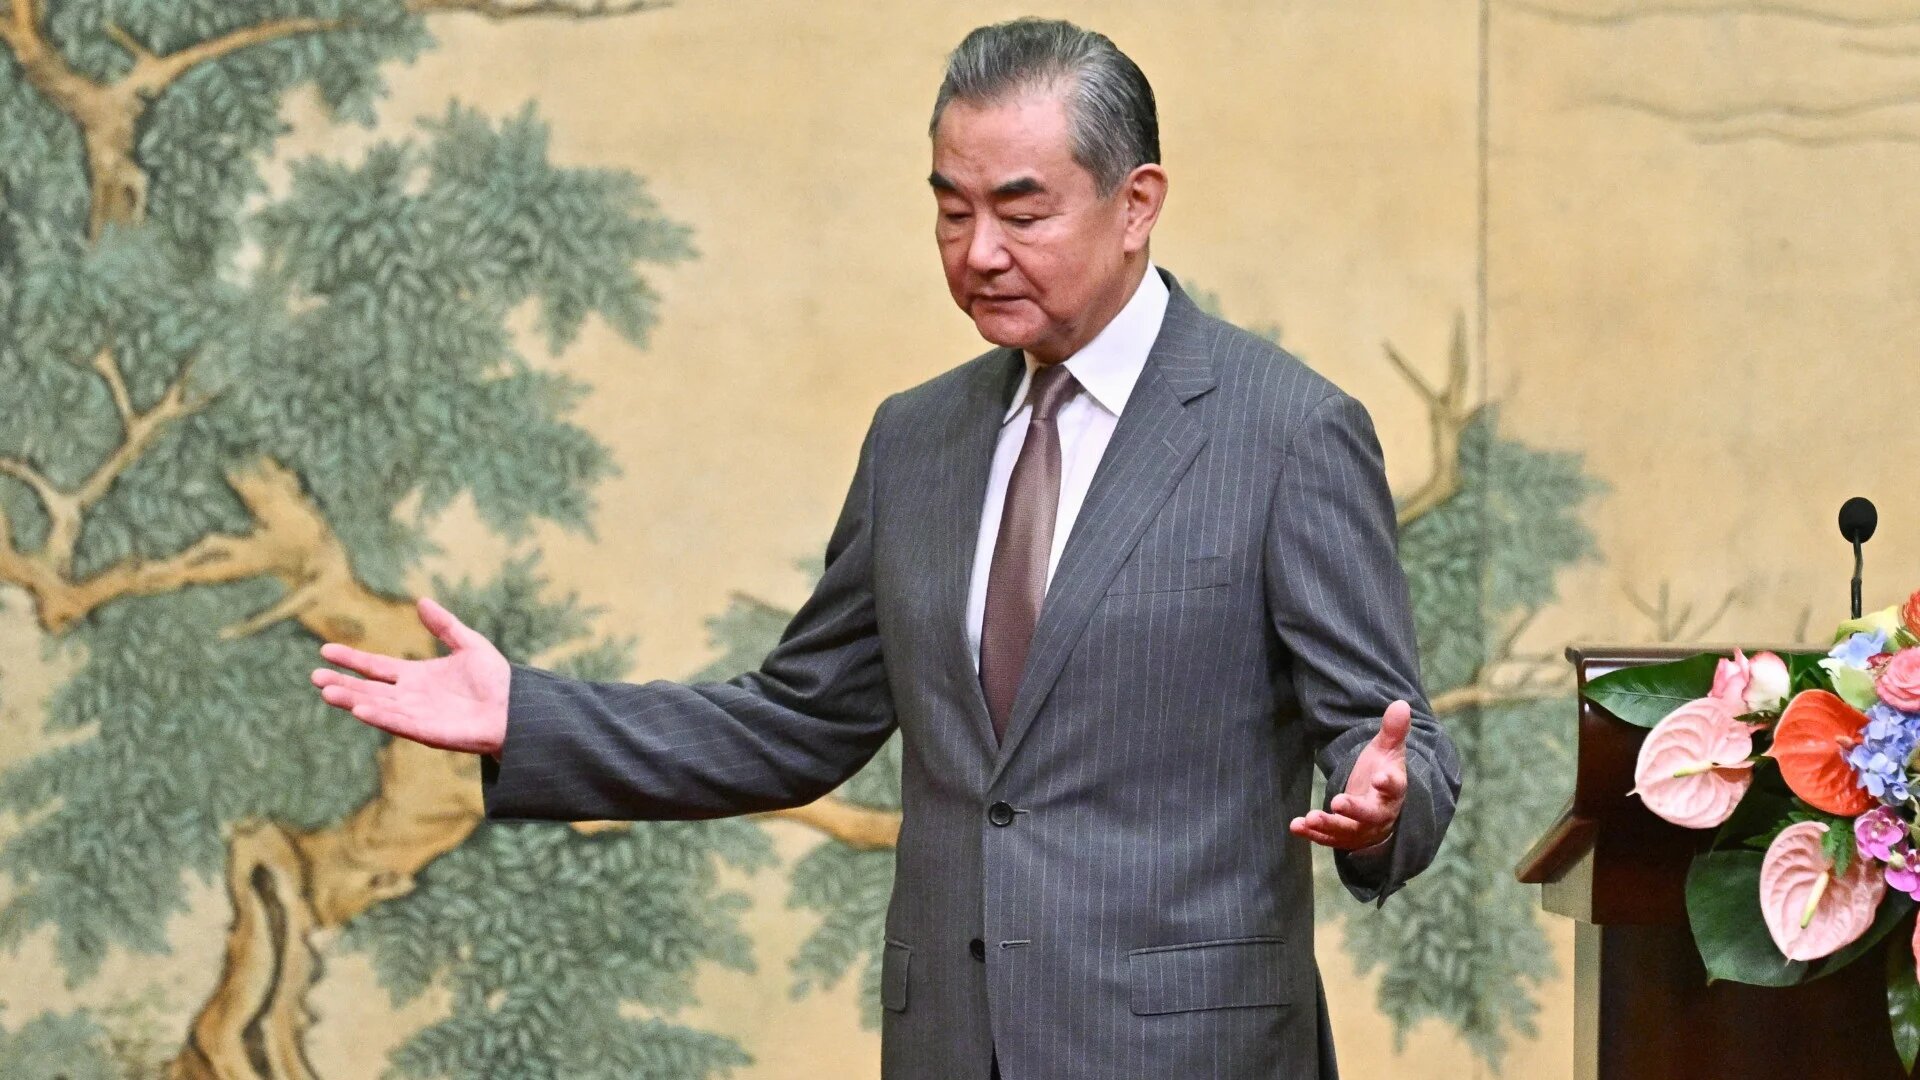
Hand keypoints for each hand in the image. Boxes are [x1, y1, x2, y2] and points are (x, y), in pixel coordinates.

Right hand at [310, 597, 510, 755]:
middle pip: (368, 689)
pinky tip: (359, 708)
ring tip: (327, 691)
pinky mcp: (429, 732)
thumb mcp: (469, 644)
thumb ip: (445, 625)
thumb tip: (422, 601)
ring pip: (378, 707)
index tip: (325, 651)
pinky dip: (379, 716)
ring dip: (352, 700)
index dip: (352, 660)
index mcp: (417, 677)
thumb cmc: (496, 680)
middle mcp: (411, 697)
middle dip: (342, 683)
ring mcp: (418, 716)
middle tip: (314, 676)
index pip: (376, 667)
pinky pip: (399, 723)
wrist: (517, 708)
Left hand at [1290, 700, 1409, 850]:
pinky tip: (1295, 826)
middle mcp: (1380, 813)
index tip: (1380, 778)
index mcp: (1393, 790)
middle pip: (1370, 815)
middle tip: (1338, 802)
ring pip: (1347, 831)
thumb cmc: (1382, 772)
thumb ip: (1392, 730)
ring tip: (1310, 818)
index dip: (1388, 783)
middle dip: (1355, 810)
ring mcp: (1361, 829)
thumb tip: (1401, 703)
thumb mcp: (1388, 750)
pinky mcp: (1344, 837)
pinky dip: (1312, 834)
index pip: (1394, 787)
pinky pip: (1329, 838)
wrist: (1380, 805)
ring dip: (1328, 826)